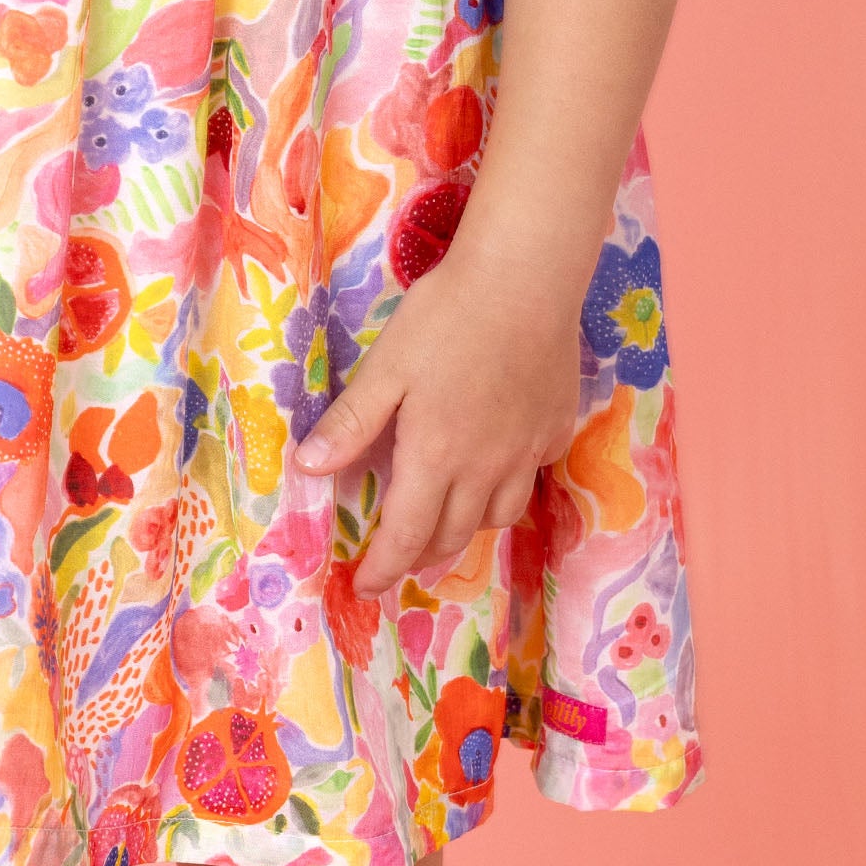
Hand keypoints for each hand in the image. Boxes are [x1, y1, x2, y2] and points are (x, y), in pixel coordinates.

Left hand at [293, 230, 583, 604]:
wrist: (527, 279)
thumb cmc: (447, 317)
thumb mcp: (386, 367)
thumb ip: (351, 423)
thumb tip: (310, 469)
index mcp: (436, 458)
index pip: (406, 537)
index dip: (382, 569)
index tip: (364, 586)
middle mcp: (485, 468)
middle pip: (452, 537)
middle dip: (420, 557)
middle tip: (398, 557)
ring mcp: (527, 451)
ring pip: (498, 517)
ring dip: (465, 529)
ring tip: (444, 520)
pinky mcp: (555, 429)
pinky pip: (531, 477)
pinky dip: (508, 487)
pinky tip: (496, 466)